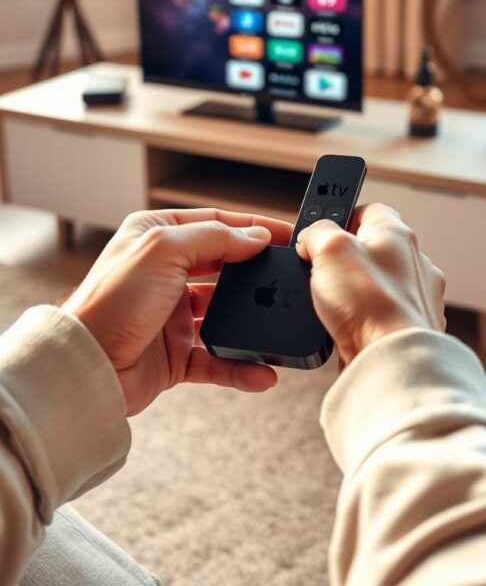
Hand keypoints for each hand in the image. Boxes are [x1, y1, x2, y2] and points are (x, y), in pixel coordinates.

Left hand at [62, 208, 293, 414]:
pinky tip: (262, 373)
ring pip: (224, 315)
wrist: (85, 368)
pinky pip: (218, 359)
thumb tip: (256, 236)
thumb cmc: (109, 302)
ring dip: (251, 323)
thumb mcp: (163, 251)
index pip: (214, 223)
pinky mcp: (175, 354)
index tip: (286, 233)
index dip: (251, 227)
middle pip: (223, 266)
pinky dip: (241, 367)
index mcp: (155, 237)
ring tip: (279, 324)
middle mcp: (163, 273)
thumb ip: (214, 238)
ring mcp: (171, 314)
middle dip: (255, 272)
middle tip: (289, 275)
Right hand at [296, 203, 445, 365]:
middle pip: (372, 249)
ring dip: (355, 294)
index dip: (341, 218)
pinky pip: (381, 316)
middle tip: (323, 272)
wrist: (392, 362)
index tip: (322, 232)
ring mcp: (417, 297)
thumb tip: (310, 239)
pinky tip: (350, 329)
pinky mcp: (411, 328)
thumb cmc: (371, 306)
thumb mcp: (329, 248)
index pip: (368, 209)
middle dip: (345, 261)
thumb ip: (317, 232)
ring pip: (376, 285)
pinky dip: (365, 320)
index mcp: (398, 234)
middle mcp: (415, 262)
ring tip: (338, 306)